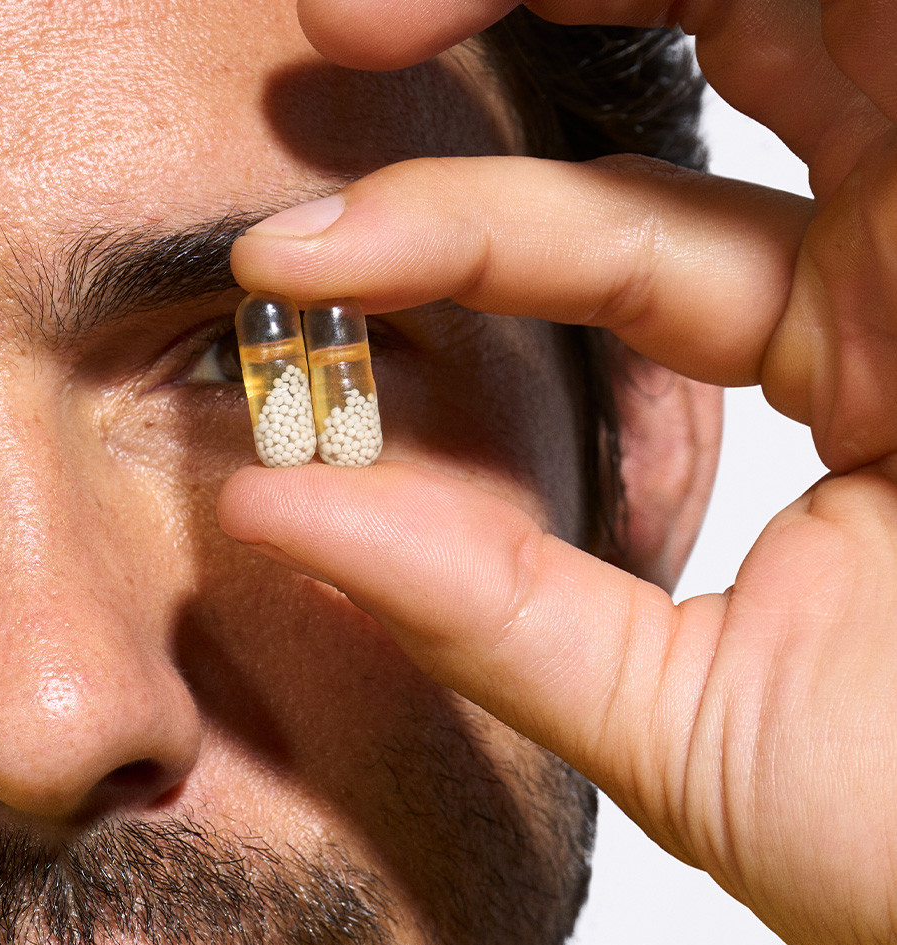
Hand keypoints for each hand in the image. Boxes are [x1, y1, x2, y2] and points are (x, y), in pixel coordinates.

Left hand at [220, 0, 896, 944]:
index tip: (271, 272)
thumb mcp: (674, 714)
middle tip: (319, 34)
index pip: (622, 248)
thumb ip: (485, 609)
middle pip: (725, 46)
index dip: (450, 237)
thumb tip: (268, 513)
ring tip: (363, 4)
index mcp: (857, 363)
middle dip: (516, 10)